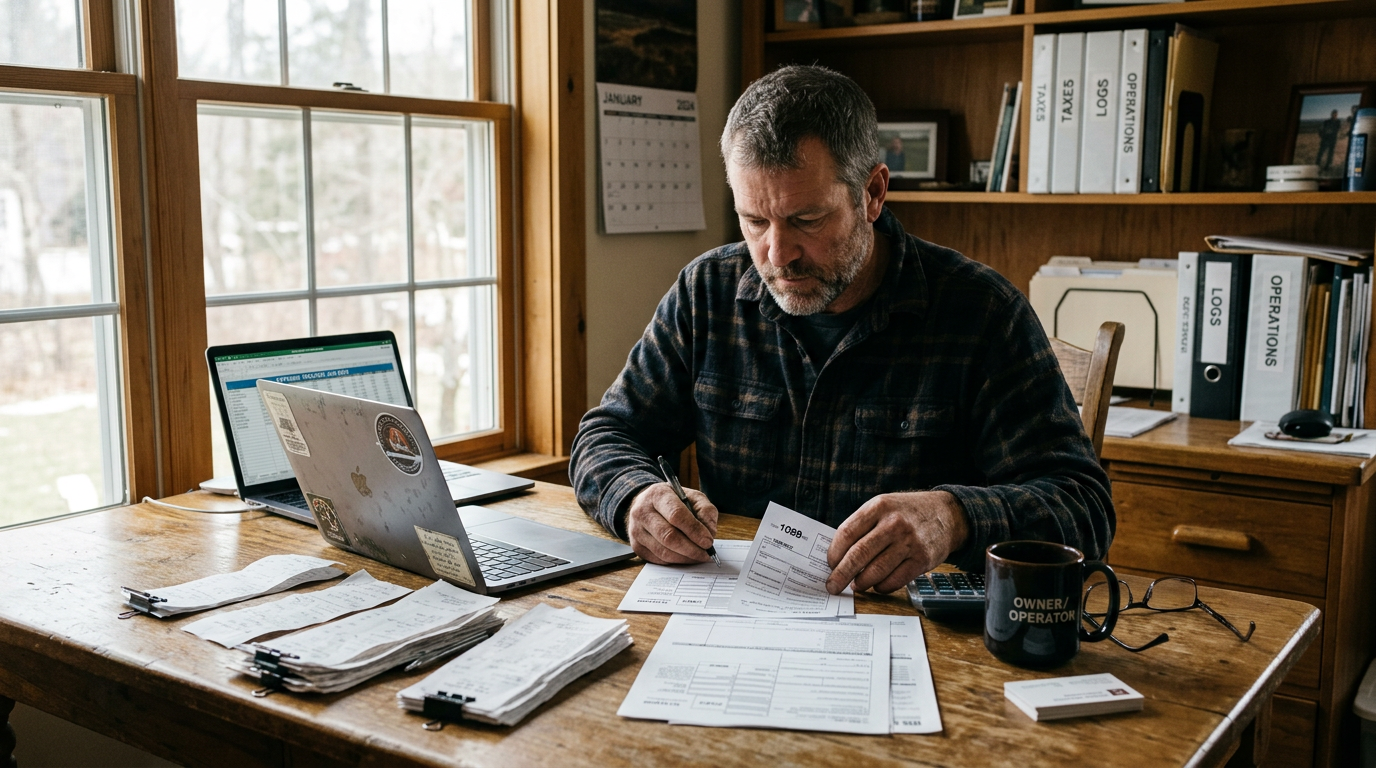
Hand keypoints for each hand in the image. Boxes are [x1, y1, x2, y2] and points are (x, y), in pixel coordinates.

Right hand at [626, 483, 719, 564]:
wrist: (646, 504)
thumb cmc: (673, 501)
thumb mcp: (692, 497)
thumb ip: (705, 510)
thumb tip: (710, 532)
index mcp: (658, 495)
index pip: (676, 515)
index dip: (694, 530)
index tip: (708, 541)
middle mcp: (642, 512)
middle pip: (668, 536)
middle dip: (691, 548)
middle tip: (706, 553)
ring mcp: (636, 530)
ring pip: (663, 551)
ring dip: (685, 558)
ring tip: (698, 556)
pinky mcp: (636, 546)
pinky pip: (658, 559)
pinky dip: (675, 561)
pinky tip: (685, 557)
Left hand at [825, 491, 968, 593]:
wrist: (947, 514)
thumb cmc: (907, 513)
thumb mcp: (884, 506)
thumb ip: (862, 526)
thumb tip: (838, 556)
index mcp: (879, 507)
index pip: (847, 533)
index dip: (834, 553)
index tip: (829, 565)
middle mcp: (893, 523)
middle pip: (858, 555)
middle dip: (841, 575)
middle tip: (832, 586)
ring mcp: (909, 542)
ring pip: (876, 571)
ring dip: (861, 583)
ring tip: (856, 585)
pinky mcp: (922, 560)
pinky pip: (895, 580)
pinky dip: (882, 587)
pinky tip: (877, 585)